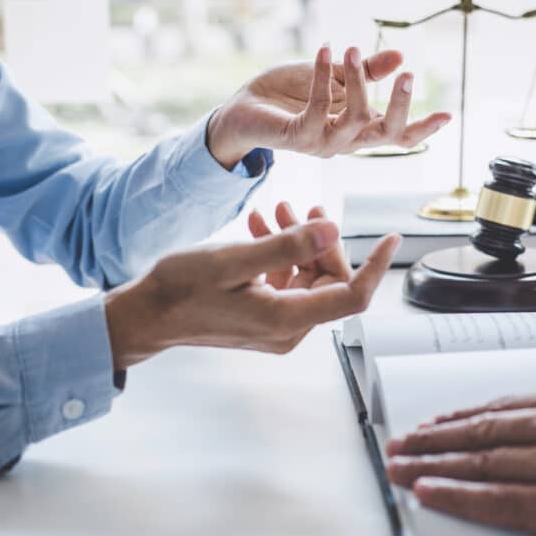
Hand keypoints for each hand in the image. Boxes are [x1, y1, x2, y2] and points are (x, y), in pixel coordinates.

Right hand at [104, 214, 400, 368]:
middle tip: (301, 206)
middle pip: (330, 281)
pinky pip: (286, 283)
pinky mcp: (264, 318)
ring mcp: (276, 326)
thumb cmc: (179, 289)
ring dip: (297, 243)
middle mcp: (288, 329)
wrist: (144, 317)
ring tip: (275, 210)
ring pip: (308, 278)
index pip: (353, 295)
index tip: (391, 237)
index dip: (375, 265)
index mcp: (286, 320)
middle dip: (320, 240)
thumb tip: (332, 230)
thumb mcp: (233, 259)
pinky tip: (261, 227)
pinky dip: (279, 254)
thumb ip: (286, 245)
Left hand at [206, 45, 451, 167]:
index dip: (423, 128)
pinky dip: (323, 76)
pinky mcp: (296, 136)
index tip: (447, 114)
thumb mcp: (335, 75)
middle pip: (385, 134)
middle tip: (409, 76)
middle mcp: (345, 141)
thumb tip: (400, 55)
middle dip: (399, 107)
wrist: (242, 108)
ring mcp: (321, 143)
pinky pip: (317, 109)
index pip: (397, 136)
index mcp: (358, 129)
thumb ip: (368, 71)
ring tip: (354, 50)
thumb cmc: (288, 94)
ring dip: (359, 84)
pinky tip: (326, 50)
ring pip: (354, 120)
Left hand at [386, 384, 535, 535]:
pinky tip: (431, 493)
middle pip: (484, 431)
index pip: (507, 407)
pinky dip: (460, 495)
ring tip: (400, 467)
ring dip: (433, 465)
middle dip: (434, 439)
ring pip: (483, 462)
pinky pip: (503, 500)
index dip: (463, 418)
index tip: (437, 425)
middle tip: (399, 444)